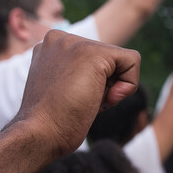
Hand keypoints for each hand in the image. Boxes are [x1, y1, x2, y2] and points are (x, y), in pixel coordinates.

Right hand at [15, 30, 140, 155]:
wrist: (40, 134)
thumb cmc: (51, 122)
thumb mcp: (62, 90)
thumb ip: (78, 75)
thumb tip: (105, 76)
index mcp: (52, 47)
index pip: (94, 61)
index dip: (94, 86)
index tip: (75, 100)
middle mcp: (61, 39)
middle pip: (108, 60)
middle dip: (104, 86)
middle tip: (82, 103)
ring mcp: (76, 43)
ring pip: (121, 61)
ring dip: (112, 89)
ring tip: (87, 101)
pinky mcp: (94, 53)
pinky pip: (133, 60)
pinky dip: (129, 85)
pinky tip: (106, 98)